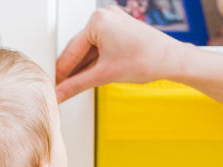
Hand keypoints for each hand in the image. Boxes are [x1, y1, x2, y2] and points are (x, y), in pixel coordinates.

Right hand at [54, 7, 185, 101]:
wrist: (171, 60)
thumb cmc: (146, 60)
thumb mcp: (104, 75)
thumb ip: (76, 85)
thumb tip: (59, 94)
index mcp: (97, 21)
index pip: (71, 51)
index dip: (61, 73)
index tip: (52, 87)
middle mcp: (103, 15)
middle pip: (78, 49)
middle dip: (71, 70)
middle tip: (59, 90)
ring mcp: (112, 20)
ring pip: (89, 49)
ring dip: (82, 67)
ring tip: (73, 86)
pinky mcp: (118, 28)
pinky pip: (99, 46)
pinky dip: (94, 61)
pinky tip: (88, 75)